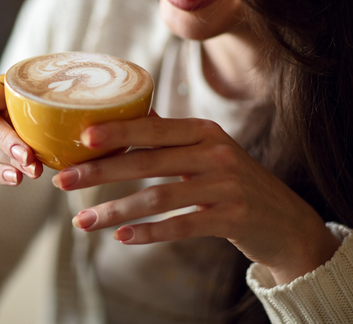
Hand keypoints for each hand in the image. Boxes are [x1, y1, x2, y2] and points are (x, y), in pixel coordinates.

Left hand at [51, 116, 339, 283]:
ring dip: (115, 211)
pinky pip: (182, 226)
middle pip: (148, 161)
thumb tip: (131, 115)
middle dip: (102, 172)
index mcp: (204, 132)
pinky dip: (149, 233)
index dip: (117, 131)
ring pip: (158, 198)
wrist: (287, 221)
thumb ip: (172, 137)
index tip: (81, 137)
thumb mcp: (209, 151)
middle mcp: (216, 153)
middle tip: (65, 181)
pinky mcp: (233, 218)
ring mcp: (226, 187)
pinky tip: (121, 238)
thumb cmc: (236, 182)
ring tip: (82, 222)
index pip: (153, 127)